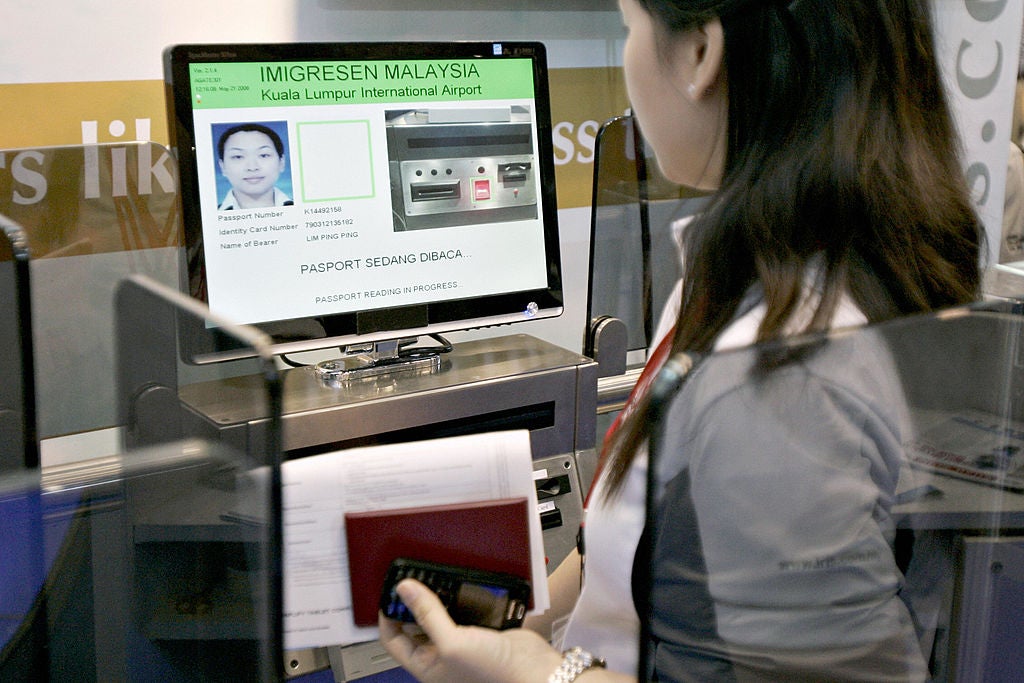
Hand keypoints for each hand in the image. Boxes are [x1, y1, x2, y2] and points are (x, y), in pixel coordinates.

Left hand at [379, 578, 563, 682]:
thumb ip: (427, 614)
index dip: (387, 615)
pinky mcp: (479, 629)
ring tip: (428, 578)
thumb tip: (405, 590)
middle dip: (411, 603)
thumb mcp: (451, 643)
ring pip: (438, 614)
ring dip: (434, 597)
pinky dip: (457, 596)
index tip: (389, 592)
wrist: (533, 670)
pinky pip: (460, 609)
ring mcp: (460, 641)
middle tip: (409, 579)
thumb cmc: (493, 674)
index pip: (393, 639)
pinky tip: (455, 584)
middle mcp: (441, 655)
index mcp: (426, 666)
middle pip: (415, 624)